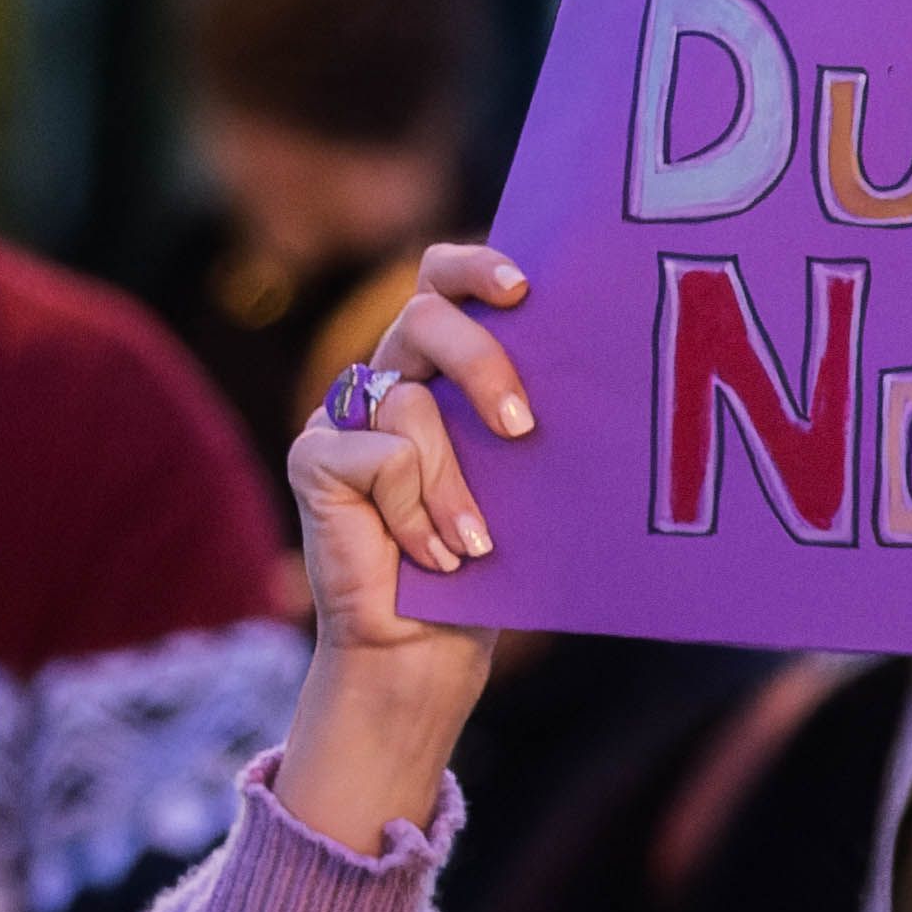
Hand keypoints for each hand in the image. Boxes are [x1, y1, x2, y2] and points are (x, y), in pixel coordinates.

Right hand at [273, 243, 531, 853]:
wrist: (427, 645)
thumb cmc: (490, 560)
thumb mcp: (520, 476)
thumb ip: (524, 416)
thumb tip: (598, 367)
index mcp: (440, 368)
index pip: (442, 279)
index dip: (474, 266)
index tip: (524, 287)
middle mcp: (389, 377)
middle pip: (424, 314)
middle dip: (482, 362)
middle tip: (523, 427)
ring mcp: (344, 415)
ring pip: (411, 402)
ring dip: (455, 484)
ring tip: (475, 543)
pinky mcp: (313, 456)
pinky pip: (381, 456)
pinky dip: (416, 512)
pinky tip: (431, 555)